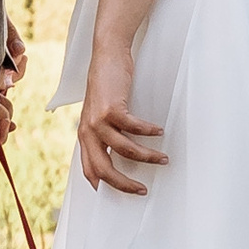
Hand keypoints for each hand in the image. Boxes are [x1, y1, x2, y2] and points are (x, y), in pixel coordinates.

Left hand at [78, 38, 166, 194]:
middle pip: (104, 168)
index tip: (121, 193)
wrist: (106, 56)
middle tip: (142, 190)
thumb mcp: (100, 113)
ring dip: (146, 157)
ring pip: (124, 150)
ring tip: (163, 158)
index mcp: (85, 135)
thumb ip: (104, 133)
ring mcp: (98, 120)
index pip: (90, 169)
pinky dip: (148, 132)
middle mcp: (88, 131)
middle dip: (124, 184)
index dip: (103, 185)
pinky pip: (133, 127)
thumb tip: (116, 154)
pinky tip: (159, 131)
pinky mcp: (110, 108)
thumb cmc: (107, 85)